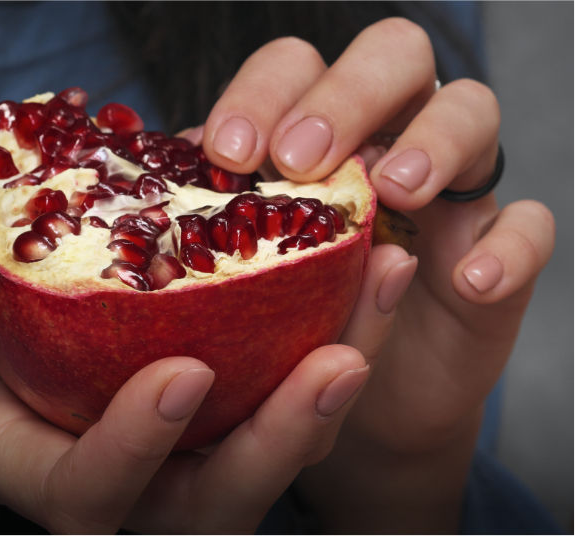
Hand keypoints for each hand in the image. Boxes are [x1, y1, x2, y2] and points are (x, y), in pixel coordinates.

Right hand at [0, 243, 404, 532]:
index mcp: (33, 467)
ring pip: (262, 440)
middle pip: (212, 496)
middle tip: (341, 360)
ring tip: (381, 282)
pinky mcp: (199, 385)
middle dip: (280, 442)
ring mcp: (167, 433)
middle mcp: (117, 468)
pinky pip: (271, 376)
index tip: (181, 374)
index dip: (136, 449)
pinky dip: (323, 321)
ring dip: (331, 377)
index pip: (93, 493)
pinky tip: (360, 254)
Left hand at [199, 18, 554, 531]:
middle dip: (348, 96)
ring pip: (473, 112)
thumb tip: (166, 180)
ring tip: (395, 192)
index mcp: (320, 131)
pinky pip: (532, 226)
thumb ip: (221, 221)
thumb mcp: (247, 271)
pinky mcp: (499, 250)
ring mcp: (454, 190)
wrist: (359, 400)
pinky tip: (469, 280)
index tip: (230, 150)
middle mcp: (390, 138)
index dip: (266, 91)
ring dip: (434, 142)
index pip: (299, 66)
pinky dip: (510, 246)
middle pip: (393, 57)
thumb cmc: (291, 321)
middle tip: (303, 159)